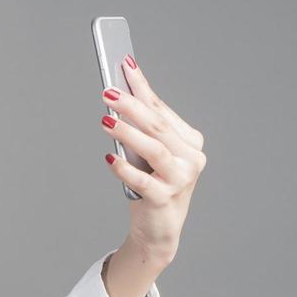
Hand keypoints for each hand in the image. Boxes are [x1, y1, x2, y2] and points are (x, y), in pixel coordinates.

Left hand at [100, 54, 206, 261]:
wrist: (159, 231)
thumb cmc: (152, 186)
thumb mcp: (148, 155)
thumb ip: (141, 131)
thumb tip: (119, 97)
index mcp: (189, 141)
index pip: (161, 109)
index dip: (141, 87)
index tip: (124, 64)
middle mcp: (191, 158)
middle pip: (157, 126)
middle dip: (131, 105)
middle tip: (107, 92)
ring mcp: (181, 179)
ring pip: (154, 149)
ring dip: (128, 133)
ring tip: (105, 120)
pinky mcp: (165, 199)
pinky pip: (143, 181)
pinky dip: (124, 170)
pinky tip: (109, 158)